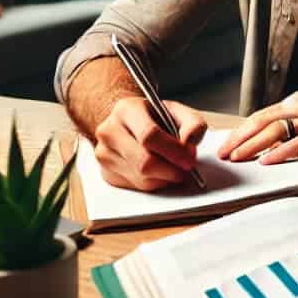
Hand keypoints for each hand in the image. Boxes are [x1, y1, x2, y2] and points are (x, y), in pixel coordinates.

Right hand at [91, 95, 208, 190]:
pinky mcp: (106, 173)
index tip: (189, 159)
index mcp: (126, 109)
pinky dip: (154, 182)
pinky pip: (136, 187)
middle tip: (185, 168)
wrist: (128, 123)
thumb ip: (193, 124)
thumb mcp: (177, 112)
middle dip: (171, 170)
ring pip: (142, 179)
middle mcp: (109, 131)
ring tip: (172, 165)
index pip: (149, 135)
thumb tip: (189, 143)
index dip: (173, 151)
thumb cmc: (153, 118)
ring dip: (164, 178)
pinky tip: (157, 170)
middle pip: (144, 162)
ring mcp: (104, 154)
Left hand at [219, 90, 297, 164]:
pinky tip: (267, 161)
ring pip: (275, 130)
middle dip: (239, 138)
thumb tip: (280, 139)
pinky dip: (280, 153)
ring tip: (238, 158)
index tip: (228, 143)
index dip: (242, 130)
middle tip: (223, 153)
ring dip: (252, 145)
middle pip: (262, 120)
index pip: (263, 114)